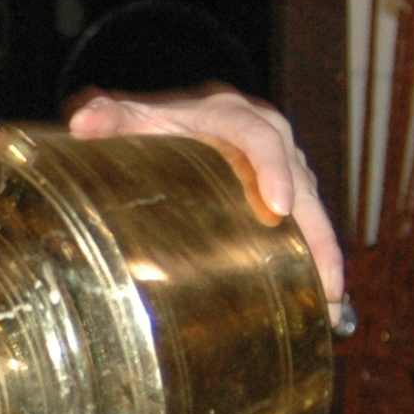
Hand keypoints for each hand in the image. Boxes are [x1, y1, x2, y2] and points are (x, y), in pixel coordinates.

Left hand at [66, 87, 347, 304]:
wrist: (170, 124)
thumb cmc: (152, 125)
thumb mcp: (134, 119)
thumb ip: (111, 118)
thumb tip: (83, 123)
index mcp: (232, 116)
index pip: (259, 138)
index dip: (272, 170)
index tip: (278, 206)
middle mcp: (268, 136)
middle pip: (301, 179)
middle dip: (314, 228)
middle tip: (322, 275)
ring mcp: (283, 163)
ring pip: (312, 206)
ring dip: (324, 251)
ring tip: (329, 297)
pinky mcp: (288, 187)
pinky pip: (308, 220)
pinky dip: (318, 256)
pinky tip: (323, 297)